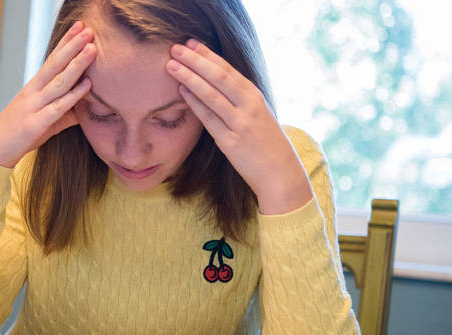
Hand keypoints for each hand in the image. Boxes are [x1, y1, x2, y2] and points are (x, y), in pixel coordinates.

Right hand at [0, 21, 96, 167]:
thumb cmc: (19, 135)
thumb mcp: (43, 119)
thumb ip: (64, 112)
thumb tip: (86, 108)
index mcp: (33, 88)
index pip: (51, 61)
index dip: (65, 44)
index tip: (79, 28)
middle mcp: (32, 93)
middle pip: (55, 65)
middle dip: (72, 46)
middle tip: (88, 30)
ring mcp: (33, 107)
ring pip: (58, 82)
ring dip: (76, 65)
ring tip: (91, 49)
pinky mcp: (35, 124)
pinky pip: (58, 108)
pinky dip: (73, 95)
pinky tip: (87, 84)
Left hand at [166, 39, 312, 214]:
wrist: (280, 174)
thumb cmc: (265, 144)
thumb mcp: (257, 115)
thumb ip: (239, 99)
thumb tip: (215, 84)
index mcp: (255, 96)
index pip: (228, 69)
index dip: (207, 55)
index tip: (190, 43)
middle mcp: (249, 106)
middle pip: (219, 76)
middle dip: (195, 60)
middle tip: (175, 48)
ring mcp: (240, 123)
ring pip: (212, 94)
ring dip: (190, 77)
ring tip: (171, 65)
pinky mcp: (231, 142)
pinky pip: (209, 118)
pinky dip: (195, 102)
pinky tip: (181, 91)